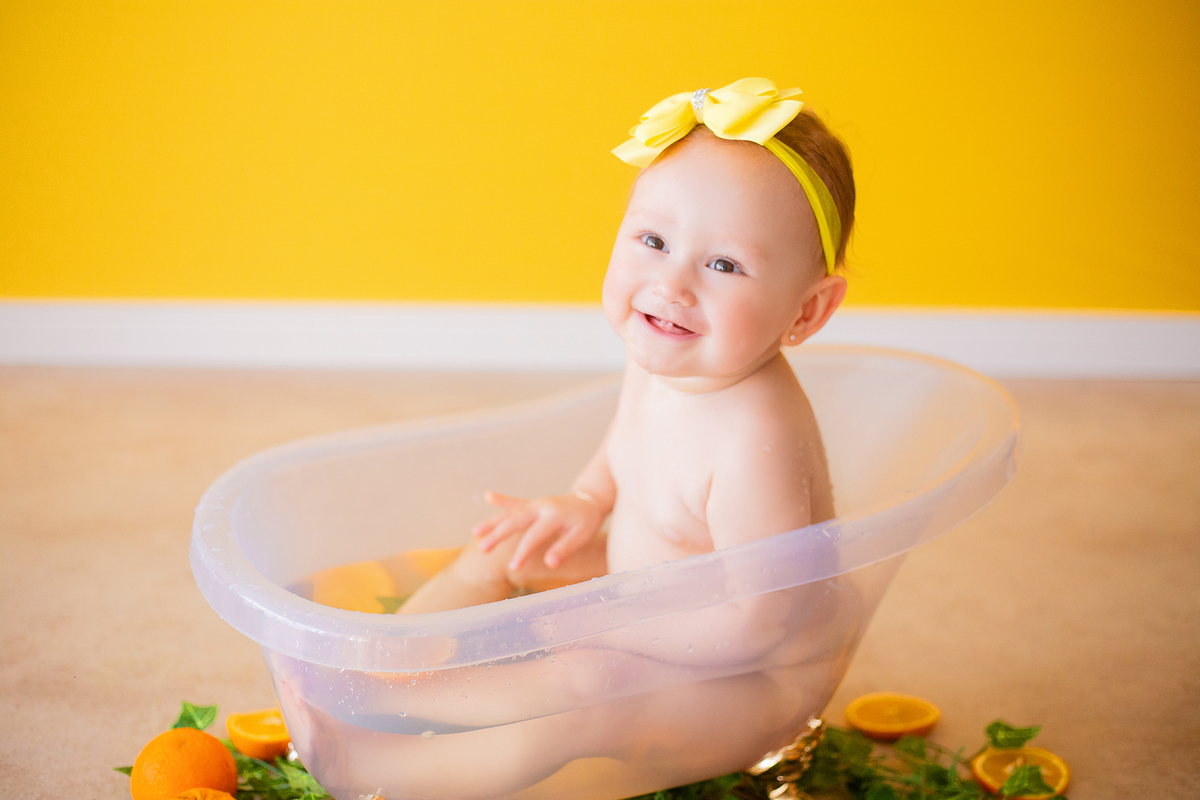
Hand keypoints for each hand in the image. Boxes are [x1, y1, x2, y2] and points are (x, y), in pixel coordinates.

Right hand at [472, 490, 605, 570]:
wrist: (588, 500)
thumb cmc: (586, 521)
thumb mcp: (581, 536)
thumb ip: (565, 549)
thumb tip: (550, 564)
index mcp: (553, 516)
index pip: (534, 536)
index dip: (523, 552)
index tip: (514, 568)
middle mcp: (540, 507)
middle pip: (515, 521)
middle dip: (498, 535)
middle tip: (483, 549)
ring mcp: (535, 504)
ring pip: (510, 512)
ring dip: (493, 522)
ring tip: (476, 532)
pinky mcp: (532, 503)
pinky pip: (514, 501)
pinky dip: (501, 500)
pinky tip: (488, 496)